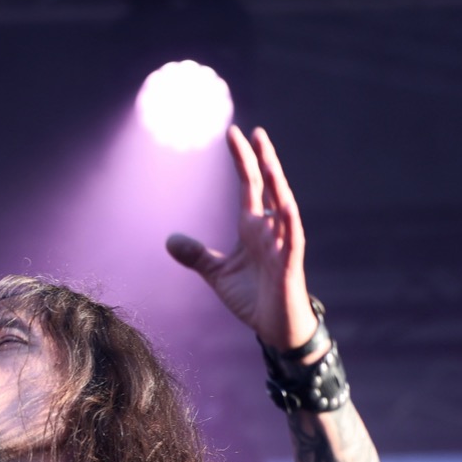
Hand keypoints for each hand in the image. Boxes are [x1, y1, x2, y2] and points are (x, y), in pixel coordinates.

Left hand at [165, 125, 318, 350]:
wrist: (275, 329)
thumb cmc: (253, 298)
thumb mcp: (217, 273)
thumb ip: (197, 255)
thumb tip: (170, 239)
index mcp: (253, 228)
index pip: (250, 185)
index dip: (243, 159)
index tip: (234, 132)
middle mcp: (270, 230)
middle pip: (268, 187)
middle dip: (262, 160)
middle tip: (254, 132)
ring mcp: (282, 245)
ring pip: (284, 207)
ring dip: (277, 184)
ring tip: (268, 159)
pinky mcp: (290, 265)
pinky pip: (292, 239)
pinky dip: (288, 222)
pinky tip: (285, 206)